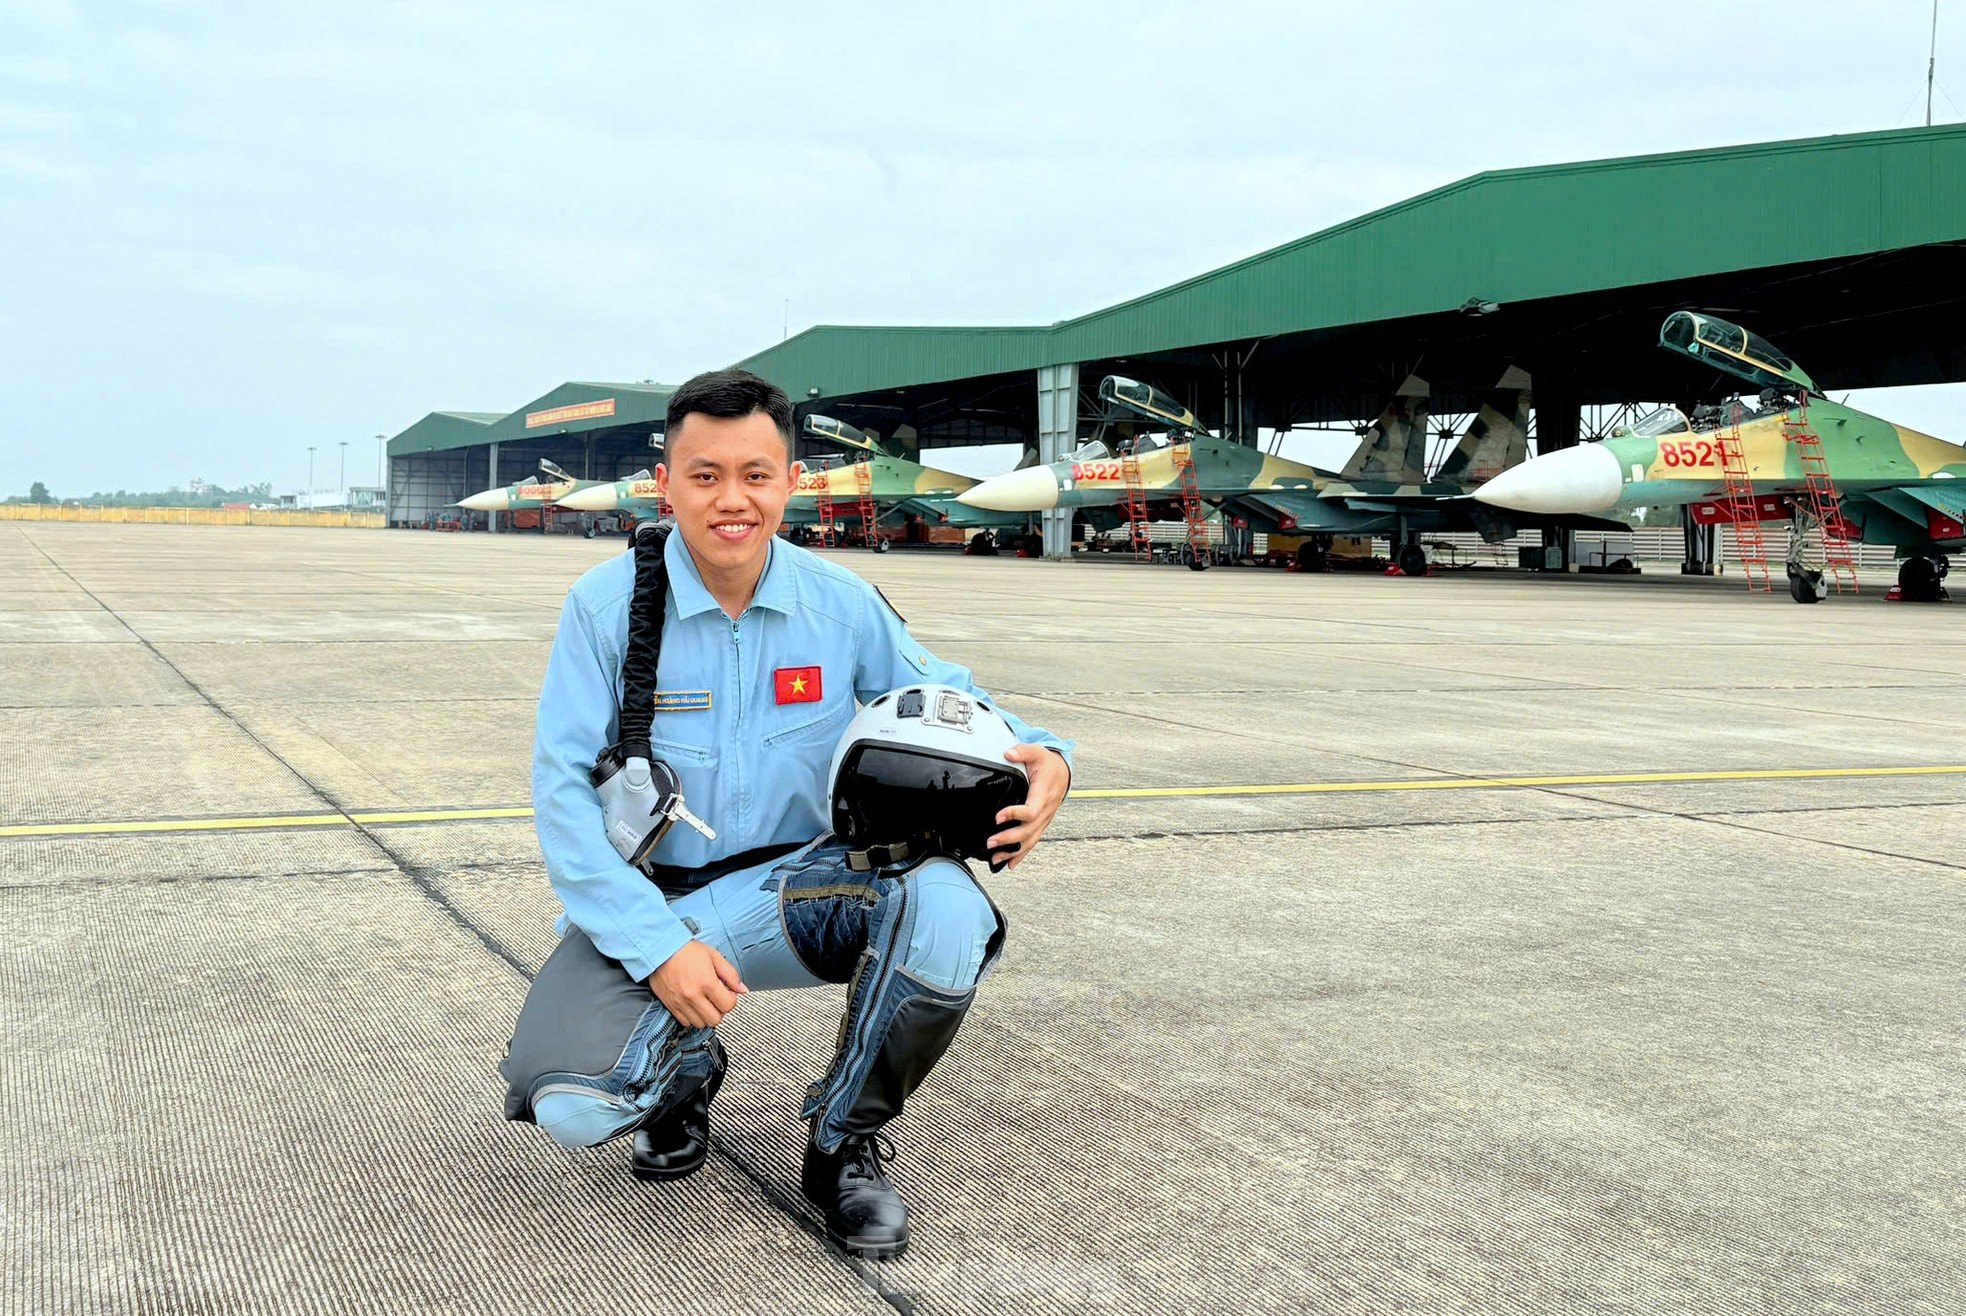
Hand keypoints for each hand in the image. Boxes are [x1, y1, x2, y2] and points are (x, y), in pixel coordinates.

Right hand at [648, 939, 746, 1027]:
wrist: (660, 950)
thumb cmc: (685, 950)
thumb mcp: (714, 956)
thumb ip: (730, 974)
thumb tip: (742, 989)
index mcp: (707, 982)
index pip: (728, 1005)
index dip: (731, 1000)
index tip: (728, 994)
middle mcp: (693, 995)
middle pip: (715, 1019)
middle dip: (720, 1010)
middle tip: (717, 999)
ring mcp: (681, 1002)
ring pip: (700, 1024)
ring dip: (706, 1015)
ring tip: (705, 1002)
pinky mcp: (671, 1006)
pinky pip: (685, 1023)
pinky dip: (692, 1017)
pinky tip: (694, 1005)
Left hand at [986, 745, 1069, 870]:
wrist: (1063, 772)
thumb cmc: (1048, 763)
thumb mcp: (1037, 752)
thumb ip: (1022, 750)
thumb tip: (1008, 753)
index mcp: (1044, 793)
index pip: (1032, 810)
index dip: (1015, 815)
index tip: (998, 817)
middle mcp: (1046, 809)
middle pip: (1029, 830)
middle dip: (1009, 839)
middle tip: (990, 843)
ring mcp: (1044, 819)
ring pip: (1031, 839)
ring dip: (1013, 851)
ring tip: (994, 858)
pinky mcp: (1041, 823)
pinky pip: (1033, 841)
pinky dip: (1022, 854)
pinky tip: (1010, 864)